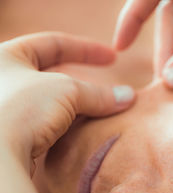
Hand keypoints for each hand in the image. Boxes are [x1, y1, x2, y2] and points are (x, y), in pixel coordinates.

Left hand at [0, 32, 134, 167]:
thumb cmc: (21, 110)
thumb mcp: (67, 91)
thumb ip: (99, 93)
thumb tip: (129, 97)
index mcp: (5, 56)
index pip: (52, 44)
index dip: (86, 49)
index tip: (113, 58)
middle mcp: (1, 81)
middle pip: (53, 75)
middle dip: (85, 83)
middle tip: (109, 92)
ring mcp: (5, 110)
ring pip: (51, 103)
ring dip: (78, 108)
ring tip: (102, 115)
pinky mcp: (10, 136)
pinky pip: (45, 125)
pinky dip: (67, 127)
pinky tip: (83, 135)